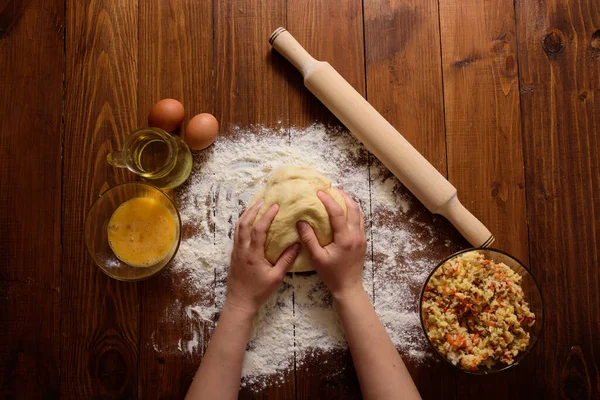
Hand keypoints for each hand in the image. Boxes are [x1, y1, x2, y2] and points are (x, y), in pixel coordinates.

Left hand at [226, 201, 300, 315]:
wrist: (239, 302)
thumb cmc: (259, 291)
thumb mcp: (276, 277)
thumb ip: (286, 260)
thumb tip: (297, 244)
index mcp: (253, 254)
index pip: (259, 230)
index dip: (267, 216)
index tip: (275, 206)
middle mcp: (242, 250)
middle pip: (243, 223)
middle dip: (253, 210)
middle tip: (263, 200)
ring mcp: (235, 251)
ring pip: (237, 228)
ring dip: (246, 215)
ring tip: (255, 206)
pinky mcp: (233, 255)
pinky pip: (236, 234)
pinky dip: (242, 224)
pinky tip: (248, 222)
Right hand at [297, 190, 366, 299]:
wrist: (348, 287)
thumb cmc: (331, 274)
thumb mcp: (317, 258)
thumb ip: (309, 239)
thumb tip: (301, 221)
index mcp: (345, 238)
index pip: (338, 213)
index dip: (328, 200)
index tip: (319, 192)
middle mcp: (356, 235)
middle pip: (353, 208)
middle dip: (342, 196)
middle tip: (330, 189)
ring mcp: (362, 237)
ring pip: (359, 213)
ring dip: (349, 202)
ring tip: (337, 196)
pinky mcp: (363, 240)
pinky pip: (360, 220)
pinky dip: (353, 211)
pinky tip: (344, 210)